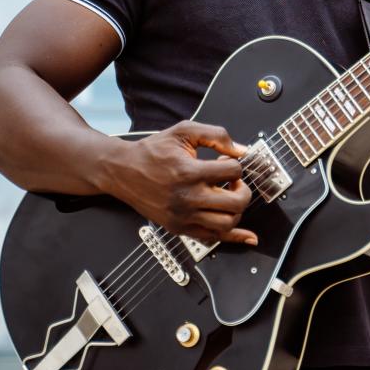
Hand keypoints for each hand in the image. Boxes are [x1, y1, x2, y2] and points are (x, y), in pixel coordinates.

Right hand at [100, 120, 256, 245]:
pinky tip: (246, 235)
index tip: (227, 161)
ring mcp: (184, 216)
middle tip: (235, 183)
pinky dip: (233, 236)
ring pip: (227, 223)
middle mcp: (188, 197)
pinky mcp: (179, 228)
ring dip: (237, 210)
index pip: (233, 171)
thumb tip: (240, 149)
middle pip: (236, 202)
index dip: (236, 163)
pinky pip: (213, 238)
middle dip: (243, 189)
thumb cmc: (152, 152)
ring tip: (228, 198)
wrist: (123, 170)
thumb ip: (216, 135)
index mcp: (190, 172)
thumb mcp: (184, 131)